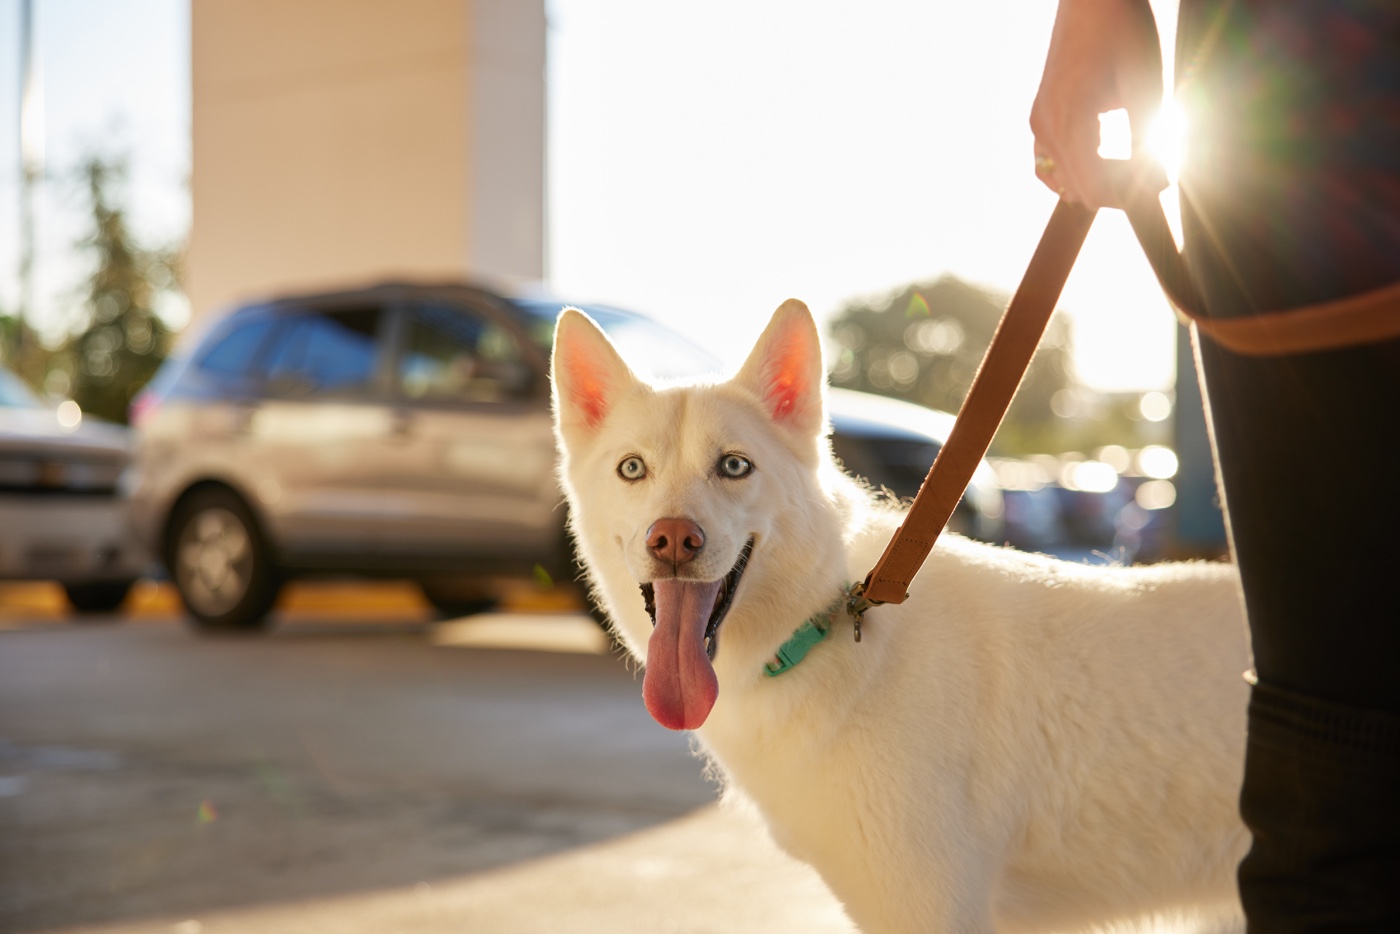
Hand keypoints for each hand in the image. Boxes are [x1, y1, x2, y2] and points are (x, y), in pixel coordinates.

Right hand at [1030, 0, 1162, 206]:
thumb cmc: (1122, 31)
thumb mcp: (1144, 85)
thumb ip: (1145, 137)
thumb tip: (1154, 180)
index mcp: (1069, 122)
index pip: (1094, 189)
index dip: (1130, 196)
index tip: (1163, 183)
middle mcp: (1046, 128)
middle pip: (1079, 189)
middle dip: (1119, 190)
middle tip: (1157, 172)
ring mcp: (1038, 123)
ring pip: (1063, 180)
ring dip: (1097, 182)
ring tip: (1133, 166)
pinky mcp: (1040, 115)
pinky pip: (1048, 164)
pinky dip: (1074, 173)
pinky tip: (1101, 163)